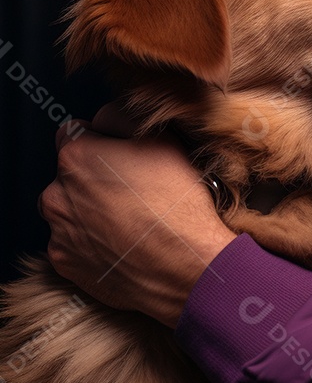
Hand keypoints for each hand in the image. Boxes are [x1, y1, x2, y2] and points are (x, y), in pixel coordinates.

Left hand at [40, 110, 235, 327]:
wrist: (184, 264)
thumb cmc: (176, 200)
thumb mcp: (162, 138)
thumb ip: (122, 118)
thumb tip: (103, 119)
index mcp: (76, 156)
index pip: (72, 134)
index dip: (100, 141)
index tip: (121, 155)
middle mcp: (57, 193)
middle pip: (69, 174)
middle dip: (92, 177)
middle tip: (131, 188)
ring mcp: (58, 232)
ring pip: (69, 209)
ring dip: (87, 209)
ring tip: (128, 218)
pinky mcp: (64, 264)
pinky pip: (72, 243)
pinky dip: (90, 241)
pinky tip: (122, 241)